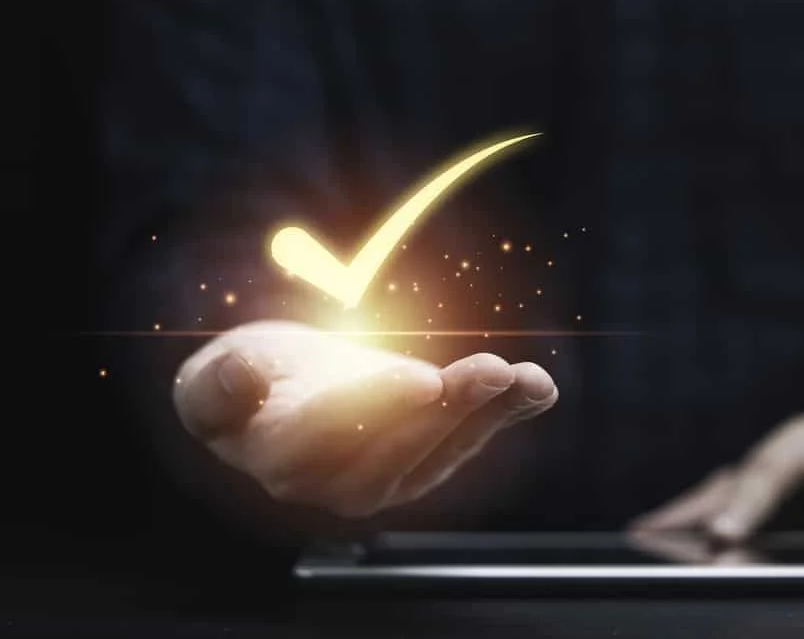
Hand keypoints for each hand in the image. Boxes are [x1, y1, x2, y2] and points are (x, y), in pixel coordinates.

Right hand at [171, 320, 557, 518]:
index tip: (424, 377)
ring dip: (489, 412)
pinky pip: (465, 443)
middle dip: (450, 407)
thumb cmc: (250, 383)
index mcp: (279, 453)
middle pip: (396, 445)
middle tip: (493, 368)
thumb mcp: (219, 375)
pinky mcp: (420, 467)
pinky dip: (505, 414)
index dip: (378, 403)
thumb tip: (241, 374)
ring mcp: (382, 481)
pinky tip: (537, 389)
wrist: (276, 401)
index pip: (329, 433)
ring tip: (528, 379)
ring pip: (439, 449)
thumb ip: (227, 380)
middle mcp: (333, 482)